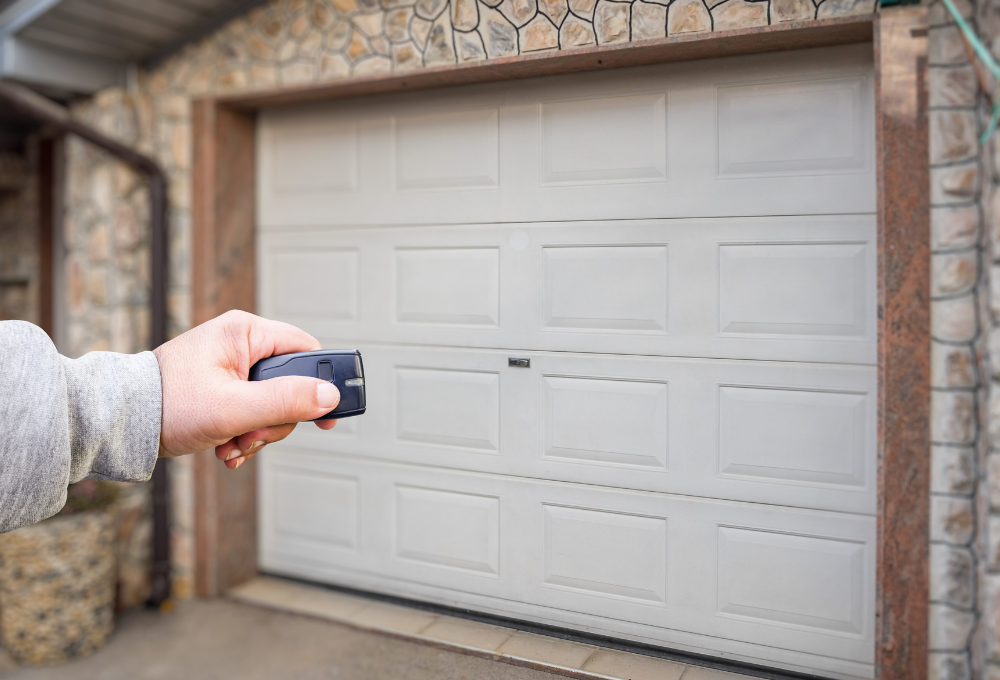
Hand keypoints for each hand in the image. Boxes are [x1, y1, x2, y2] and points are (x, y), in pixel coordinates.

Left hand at [153, 310, 338, 469]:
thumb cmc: (167, 404)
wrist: (120, 423)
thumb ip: (286, 401)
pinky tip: (226, 446)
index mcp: (245, 332)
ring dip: (258, 432)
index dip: (322, 383)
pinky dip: (244, 433)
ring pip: (272, 404)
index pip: (305, 350)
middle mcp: (240, 344)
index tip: (328, 415)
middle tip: (253, 435)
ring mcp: (231, 366)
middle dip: (275, 420)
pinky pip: (252, 411)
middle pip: (290, 384)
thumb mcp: (234, 407)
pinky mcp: (222, 387)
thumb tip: (329, 396)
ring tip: (233, 444)